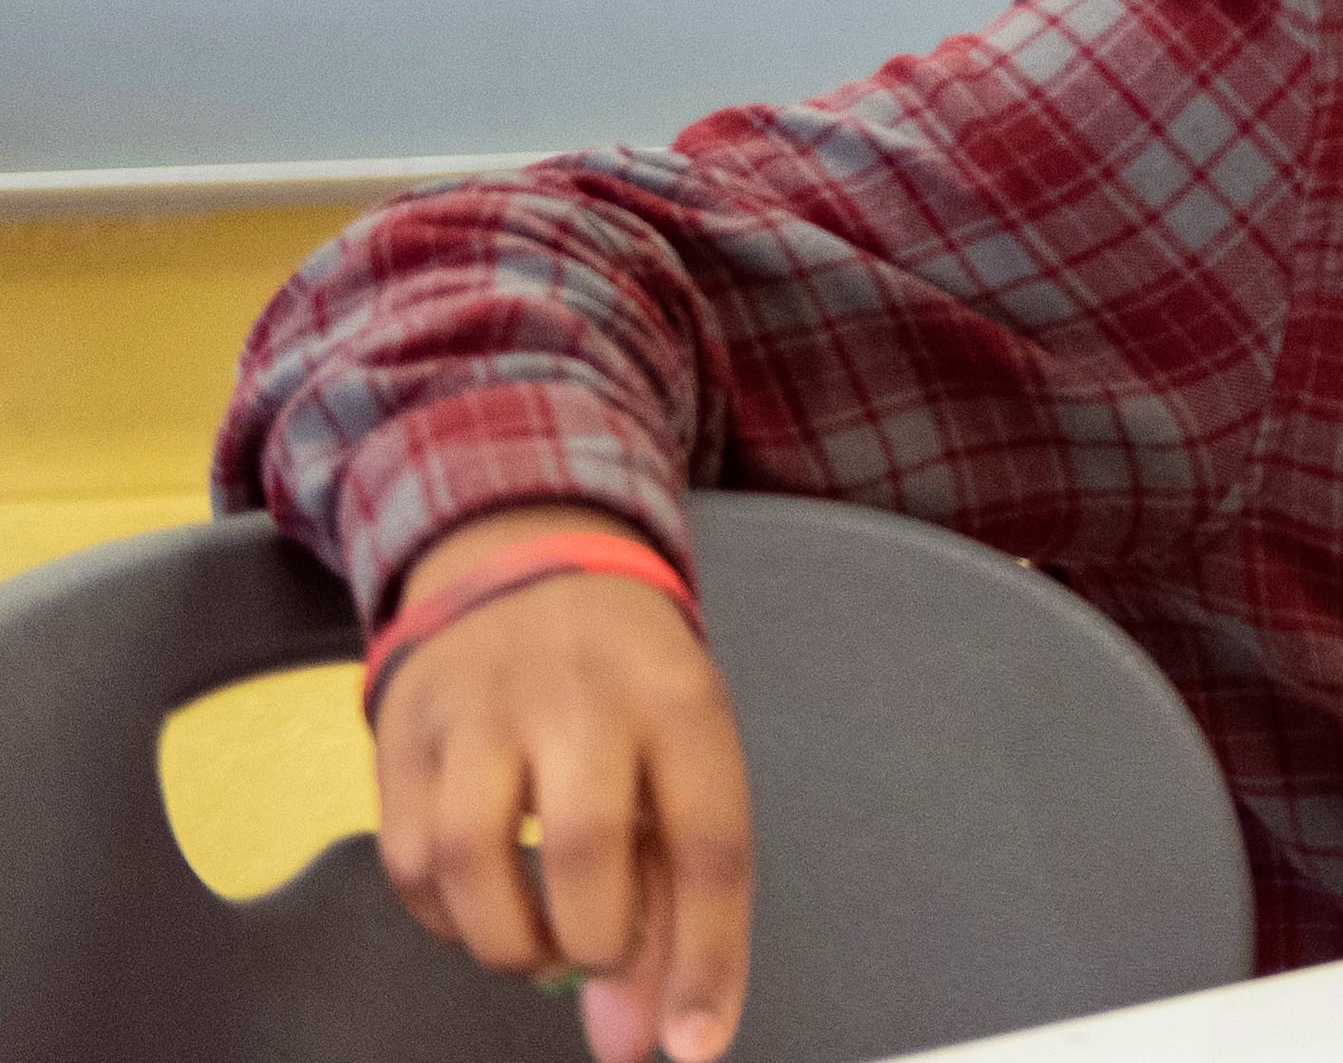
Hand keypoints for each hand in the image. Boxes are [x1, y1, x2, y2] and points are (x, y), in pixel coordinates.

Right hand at [369, 505, 752, 1062]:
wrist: (525, 564)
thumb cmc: (626, 686)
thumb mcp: (682, 760)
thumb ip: (677, 903)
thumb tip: (646, 1042)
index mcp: (680, 701)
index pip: (706, 839)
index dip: (703, 956)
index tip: (689, 1045)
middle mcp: (580, 695)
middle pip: (582, 845)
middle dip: (591, 942)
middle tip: (595, 959)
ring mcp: (479, 709)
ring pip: (469, 859)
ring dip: (508, 942)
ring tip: (539, 942)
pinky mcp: (400, 733)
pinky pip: (407, 863)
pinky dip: (446, 920)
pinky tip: (482, 907)